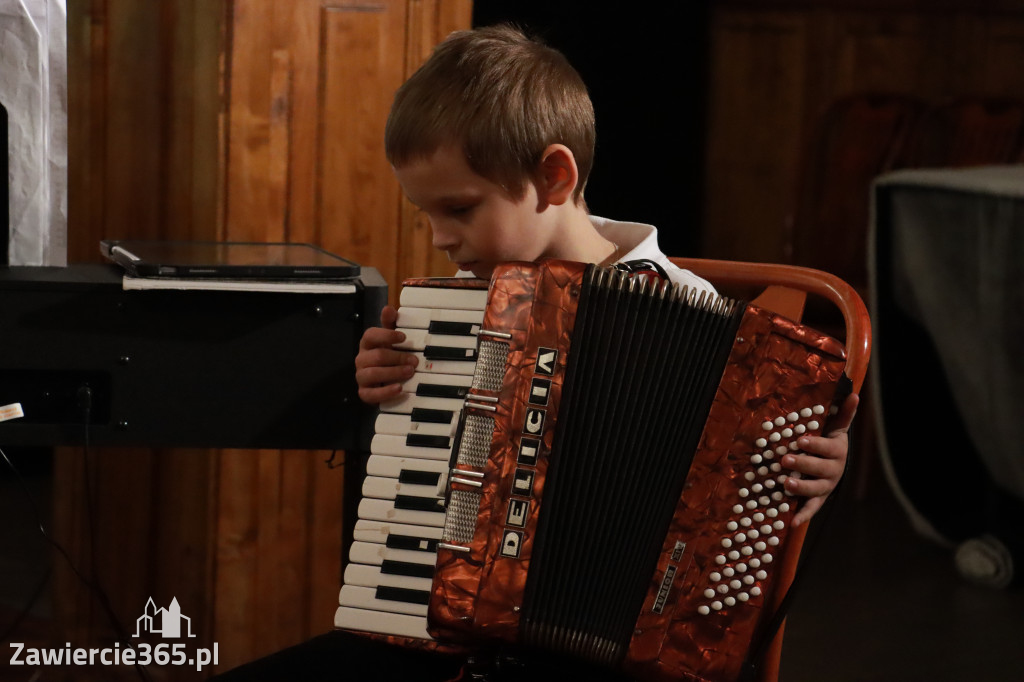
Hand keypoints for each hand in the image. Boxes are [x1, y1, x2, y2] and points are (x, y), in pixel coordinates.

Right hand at [354, 305, 417, 403]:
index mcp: (368, 344)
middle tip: (414, 360)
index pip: (370, 335)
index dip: (386, 335)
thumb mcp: (391, 340)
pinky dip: (385, 392)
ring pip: (373, 374)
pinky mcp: (364, 393)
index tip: (403, 337)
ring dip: (393, 373)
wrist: (382, 382)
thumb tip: (389, 308)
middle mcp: (362, 359)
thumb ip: (390, 325)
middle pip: (376, 356)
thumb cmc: (388, 357)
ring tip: (410, 372)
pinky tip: (399, 389)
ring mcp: (362, 377)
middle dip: (397, 357)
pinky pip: (371, 394)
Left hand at [780, 393, 858, 526]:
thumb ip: (843, 413)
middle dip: (801, 464)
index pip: (826, 448)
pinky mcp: (819, 498)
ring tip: (785, 483)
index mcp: (837, 451)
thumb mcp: (836, 427)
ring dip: (800, 488)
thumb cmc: (829, 442)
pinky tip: (792, 522)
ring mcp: (826, 486)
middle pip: (819, 469)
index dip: (814, 445)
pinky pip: (812, 508)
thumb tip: (853, 393)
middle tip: (784, 459)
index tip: (800, 440)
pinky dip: (803, 516)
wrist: (834, 463)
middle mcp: (834, 470)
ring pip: (815, 489)